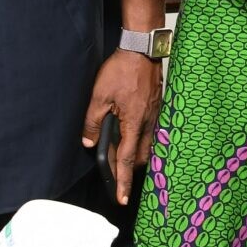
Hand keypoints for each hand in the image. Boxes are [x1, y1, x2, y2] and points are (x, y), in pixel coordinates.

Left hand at [83, 48, 161, 203]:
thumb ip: (93, 122)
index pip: (127, 159)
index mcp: (133, 123)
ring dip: (136, 153)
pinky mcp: (157, 106)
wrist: (142, 49)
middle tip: (118, 175)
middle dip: (130, 168)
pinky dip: (141, 138)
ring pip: (147, 144)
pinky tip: (132, 132)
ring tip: (123, 155)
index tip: (122, 198)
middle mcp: (148, 122)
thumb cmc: (122, 69)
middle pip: (141, 156)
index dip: (123, 181)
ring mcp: (155, 114)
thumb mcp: (99, 96)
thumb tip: (89, 142)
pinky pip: (151, 130)